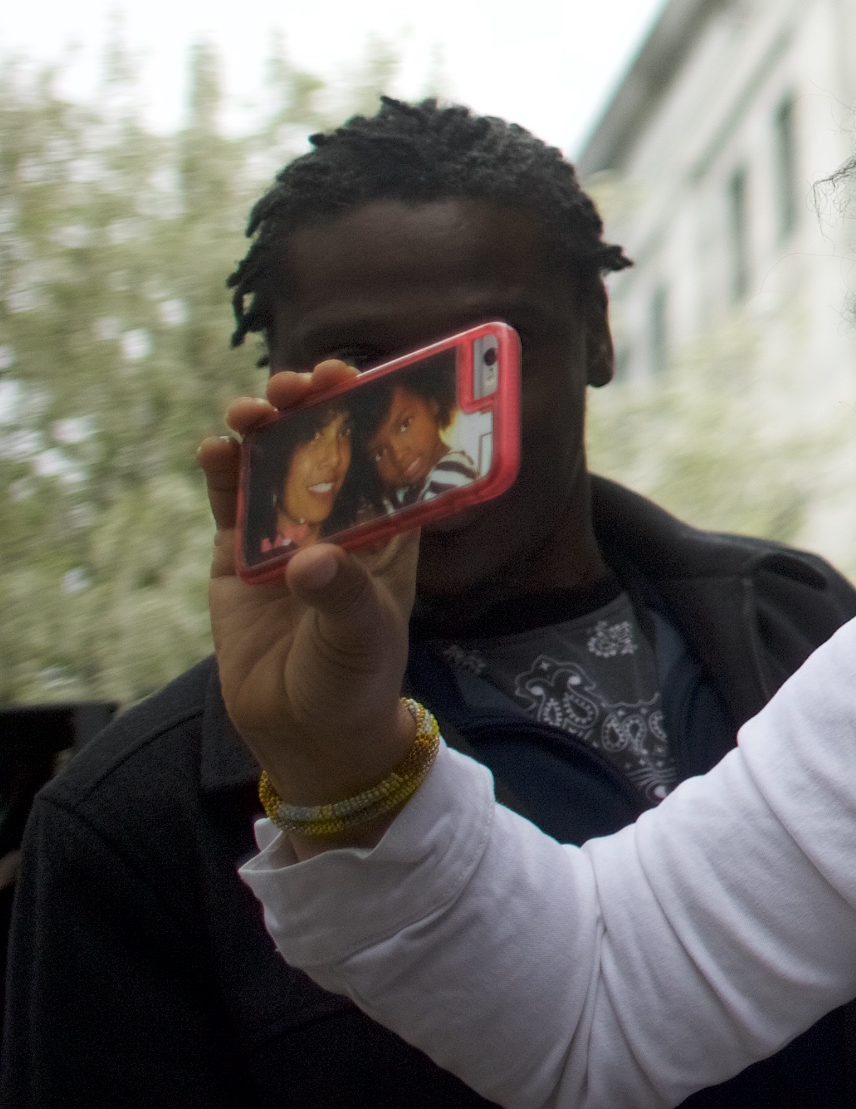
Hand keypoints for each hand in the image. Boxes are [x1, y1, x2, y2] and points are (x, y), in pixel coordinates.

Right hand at [203, 363, 423, 832]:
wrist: (304, 730)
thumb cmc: (355, 677)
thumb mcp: (361, 636)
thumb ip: (340, 596)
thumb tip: (309, 561)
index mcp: (387, 527)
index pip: (384, 455)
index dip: (372, 412)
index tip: (358, 378)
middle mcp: (337, 519)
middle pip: (325, 446)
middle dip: (313, 408)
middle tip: (299, 384)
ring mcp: (285, 532)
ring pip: (275, 463)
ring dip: (265, 428)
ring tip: (255, 409)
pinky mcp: (238, 556)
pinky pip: (231, 503)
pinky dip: (222, 472)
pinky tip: (215, 448)